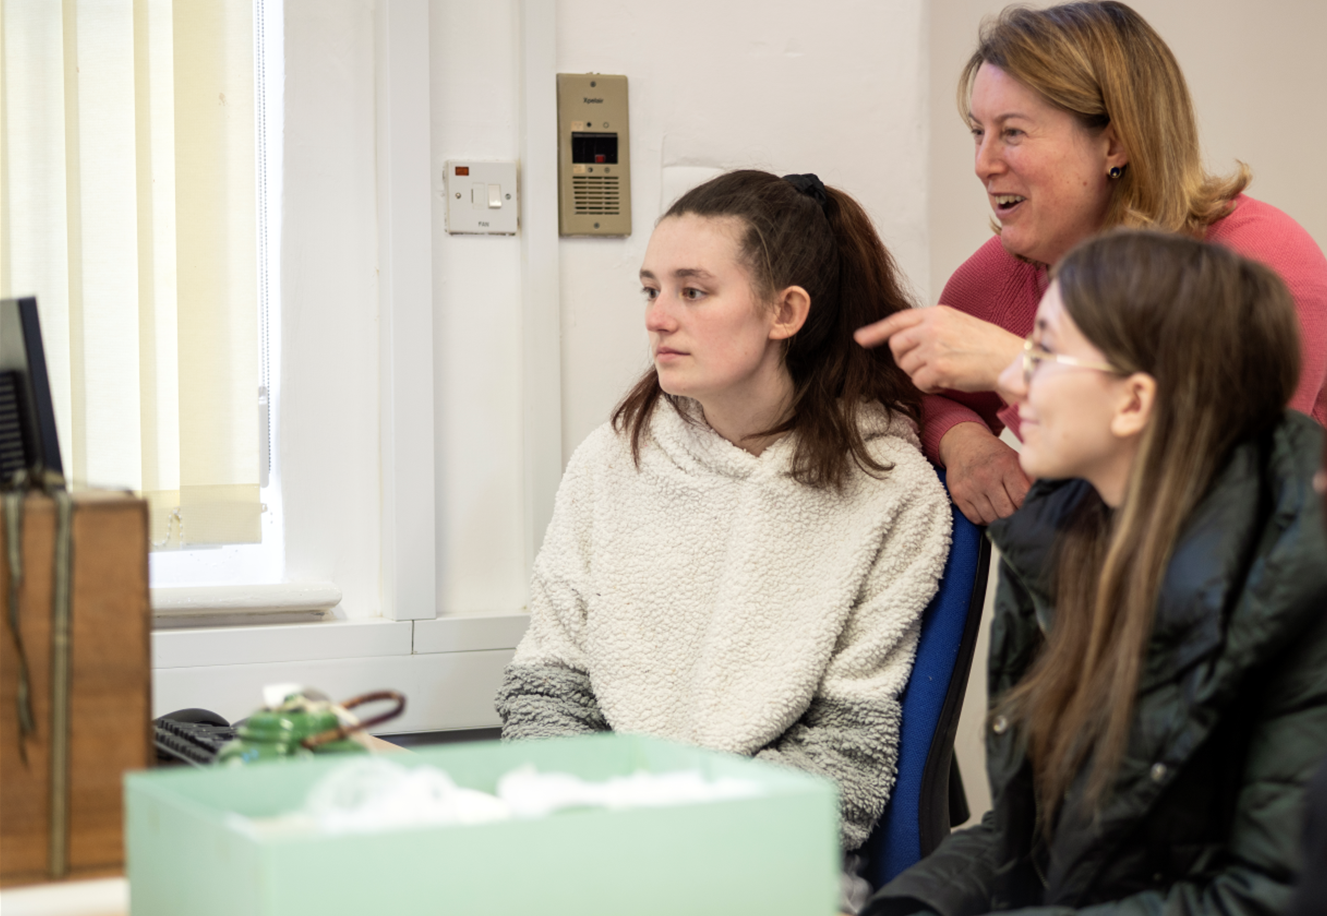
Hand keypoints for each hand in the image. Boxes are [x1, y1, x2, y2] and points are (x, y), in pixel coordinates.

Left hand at [854, 306, 1022, 393]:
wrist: (1010, 359)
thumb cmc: (988, 345)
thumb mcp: (958, 324)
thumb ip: (931, 328)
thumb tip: (904, 343)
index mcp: (936, 313)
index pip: (897, 320)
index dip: (875, 331)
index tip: (860, 338)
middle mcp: (931, 327)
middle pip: (896, 347)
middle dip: (904, 360)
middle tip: (925, 365)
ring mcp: (934, 347)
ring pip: (906, 367)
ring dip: (921, 375)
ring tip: (945, 371)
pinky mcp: (938, 368)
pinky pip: (918, 383)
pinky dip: (930, 387)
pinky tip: (948, 380)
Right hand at [938, 422, 1030, 523]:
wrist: (963, 444)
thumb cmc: (992, 453)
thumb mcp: (1014, 457)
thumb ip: (1028, 477)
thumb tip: (1043, 495)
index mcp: (1004, 465)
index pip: (1021, 498)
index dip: (1027, 507)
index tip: (1028, 508)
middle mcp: (986, 477)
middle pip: (1006, 511)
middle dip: (1014, 515)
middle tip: (1016, 513)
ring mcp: (970, 487)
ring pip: (991, 518)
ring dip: (999, 518)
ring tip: (1003, 511)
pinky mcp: (958, 495)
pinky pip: (975, 518)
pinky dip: (984, 519)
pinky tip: (989, 510)